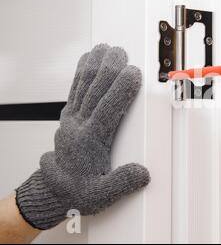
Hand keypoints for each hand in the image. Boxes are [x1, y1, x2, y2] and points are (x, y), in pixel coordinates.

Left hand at [15, 45, 149, 229]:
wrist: (52, 190)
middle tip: (121, 53)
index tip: (133, 74)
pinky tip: (87, 60)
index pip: (107, 110)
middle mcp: (78, 126)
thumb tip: (142, 172)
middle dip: (109, 69)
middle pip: (95, 90)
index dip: (120, 90)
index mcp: (89, 141)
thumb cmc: (77, 190)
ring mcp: (72, 118)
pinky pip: (75, 88)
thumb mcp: (102, 195)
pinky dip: (82, 71)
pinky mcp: (69, 116)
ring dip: (95, 65)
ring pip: (83, 85)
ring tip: (105, 49)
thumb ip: (122, 183)